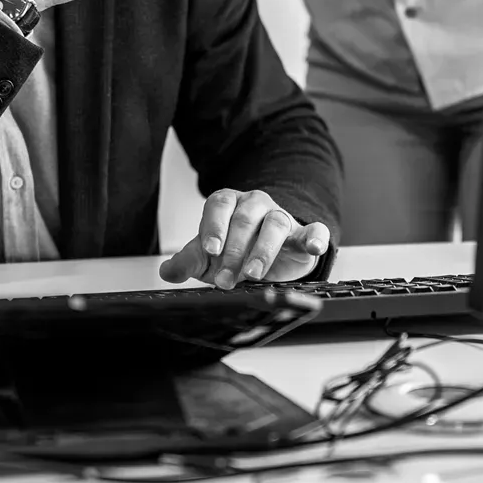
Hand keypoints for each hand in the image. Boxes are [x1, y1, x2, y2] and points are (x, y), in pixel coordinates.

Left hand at [159, 189, 330, 288]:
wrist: (267, 258)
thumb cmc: (234, 252)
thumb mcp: (208, 258)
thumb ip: (188, 262)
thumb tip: (166, 271)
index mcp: (229, 205)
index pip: (220, 206)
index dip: (214, 226)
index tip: (209, 250)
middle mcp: (255, 205)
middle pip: (245, 218)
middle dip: (234, 249)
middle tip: (226, 278)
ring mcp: (281, 217)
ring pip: (275, 223)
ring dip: (264, 249)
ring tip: (254, 273)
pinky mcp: (303, 233)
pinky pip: (314, 229)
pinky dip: (316, 236)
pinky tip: (314, 246)